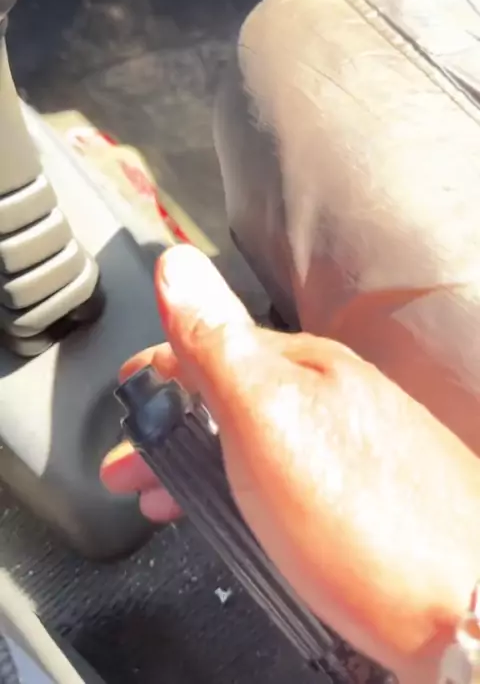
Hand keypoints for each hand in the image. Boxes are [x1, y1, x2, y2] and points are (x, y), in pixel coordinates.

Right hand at [101, 245, 479, 682]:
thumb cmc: (367, 521)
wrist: (468, 608)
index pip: (215, 343)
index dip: (160, 369)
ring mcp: (354, 445)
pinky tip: (244, 514)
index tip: (130, 395)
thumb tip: (177, 265)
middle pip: (233, 396)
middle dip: (174, 427)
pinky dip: (246, 488)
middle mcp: (335, 398)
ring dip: (204, 460)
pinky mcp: (366, 492)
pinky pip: (287, 474)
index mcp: (306, 368)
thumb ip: (218, 344)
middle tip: (137, 467)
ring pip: (258, 438)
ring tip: (172, 498)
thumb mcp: (269, 418)